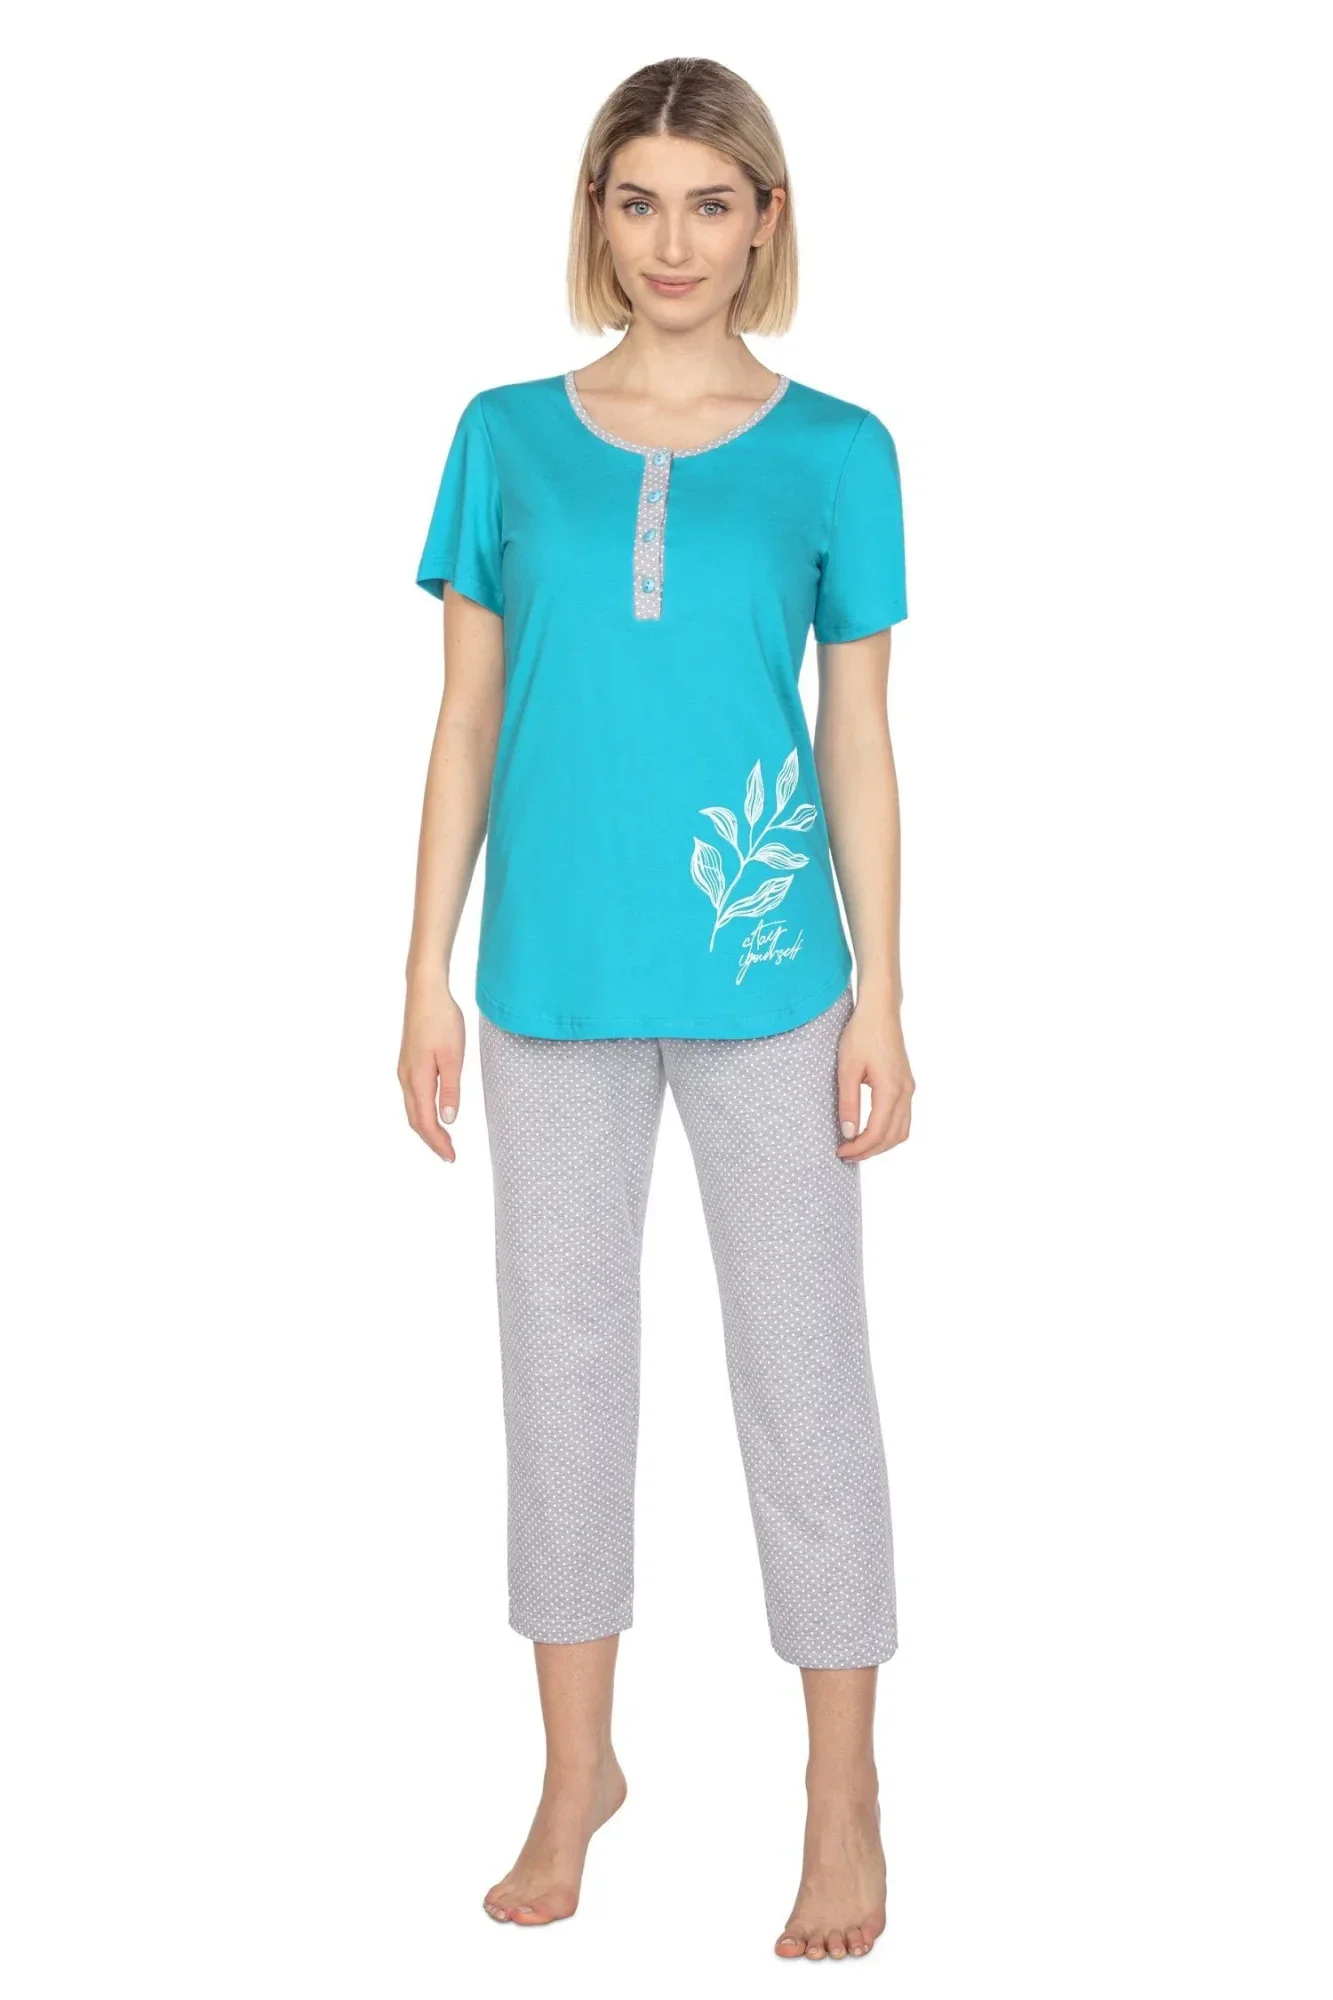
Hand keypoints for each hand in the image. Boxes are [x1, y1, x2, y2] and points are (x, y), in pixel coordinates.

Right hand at [398, 972, 464, 1162]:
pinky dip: (422, 1112)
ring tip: (443, 1139)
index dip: (438, 1142)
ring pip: (412, 1108)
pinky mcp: (408, 1062)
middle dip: (431, 1140)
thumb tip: (448, 1120)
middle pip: (415, 1119)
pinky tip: (433, 1112)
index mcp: (417, 1078)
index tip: (451, 1157)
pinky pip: (412, 1096)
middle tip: (449, 1155)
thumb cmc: (442, 1020)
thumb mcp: (453, 1056)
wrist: (425, 992)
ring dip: (426, 1127)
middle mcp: (406, 1078)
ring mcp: (404, 1070)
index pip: (425, 1121)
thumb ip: (450, 1090)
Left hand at [835, 995, 914, 1160]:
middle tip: (846, 1155)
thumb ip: (848, 1103)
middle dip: (870, 1151)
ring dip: (882, 1144)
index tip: (840, 1152)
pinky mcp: (906, 1084)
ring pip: (902, 1130)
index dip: (859, 1148)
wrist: (880, 1010)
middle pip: (893, 1137)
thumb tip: (848, 1134)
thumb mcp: (847, 1068)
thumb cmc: (861, 1034)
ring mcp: (909, 1088)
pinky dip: (888, 1131)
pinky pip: (903, 1118)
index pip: (877, 1132)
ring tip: (858, 1147)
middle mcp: (905, 1092)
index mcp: (891, 1090)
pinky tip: (870, 1130)